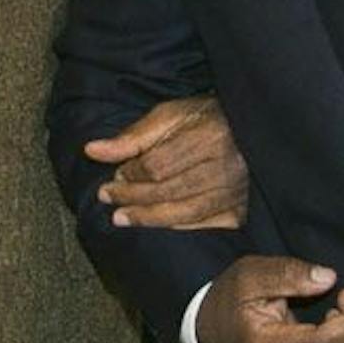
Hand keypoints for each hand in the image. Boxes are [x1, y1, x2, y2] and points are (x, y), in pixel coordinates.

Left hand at [85, 95, 247, 228]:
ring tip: (121, 218)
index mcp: (209, 135)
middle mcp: (226, 165)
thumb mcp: (170, 115)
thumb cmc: (207, 119)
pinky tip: (157, 226)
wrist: (251, 130)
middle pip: (169, 190)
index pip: (159, 164)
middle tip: (108, 197)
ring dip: (149, 218)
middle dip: (133, 197)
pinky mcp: (241, 209)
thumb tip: (92, 150)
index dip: (132, 173)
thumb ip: (133, 136)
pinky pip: (204, 225)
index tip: (115, 175)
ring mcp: (236, 191)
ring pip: (185, 212)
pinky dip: (177, 227)